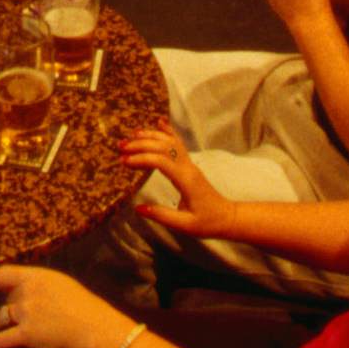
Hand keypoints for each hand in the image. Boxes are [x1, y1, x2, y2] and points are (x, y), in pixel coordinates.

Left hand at [0, 264, 128, 347]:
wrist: (93, 327)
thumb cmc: (84, 306)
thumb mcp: (61, 284)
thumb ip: (41, 285)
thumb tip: (27, 289)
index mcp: (36, 276)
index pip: (3, 274)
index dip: (3, 284)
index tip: (5, 290)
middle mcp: (27, 292)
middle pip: (6, 298)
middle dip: (12, 306)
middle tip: (23, 314)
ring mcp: (25, 314)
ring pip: (1, 316)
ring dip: (1, 321)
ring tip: (1, 325)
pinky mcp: (25, 335)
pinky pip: (1, 340)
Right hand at [121, 128, 239, 237]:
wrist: (227, 217)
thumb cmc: (206, 222)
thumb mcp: (183, 224)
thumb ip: (161, 215)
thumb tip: (137, 208)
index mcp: (186, 180)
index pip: (161, 161)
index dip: (142, 158)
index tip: (124, 162)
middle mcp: (188, 167)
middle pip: (164, 147)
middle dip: (141, 145)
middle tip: (121, 147)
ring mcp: (190, 164)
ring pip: (171, 142)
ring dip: (151, 136)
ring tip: (132, 135)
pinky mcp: (189, 165)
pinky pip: (178, 144)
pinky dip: (168, 132)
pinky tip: (160, 122)